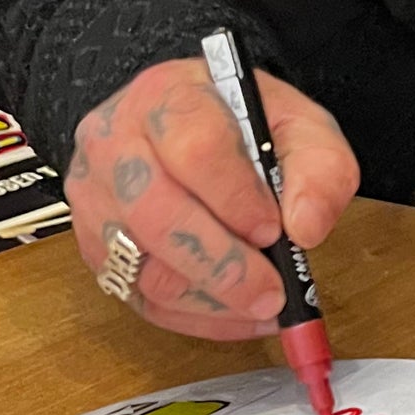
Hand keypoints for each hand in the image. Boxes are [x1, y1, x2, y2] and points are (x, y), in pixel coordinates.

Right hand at [66, 57, 358, 337]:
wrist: (189, 127)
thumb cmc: (243, 126)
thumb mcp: (298, 125)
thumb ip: (320, 168)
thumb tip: (306, 227)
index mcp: (167, 96)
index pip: (195, 147)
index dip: (235, 197)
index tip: (271, 229)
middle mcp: (114, 143)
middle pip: (156, 215)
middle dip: (223, 265)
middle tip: (271, 291)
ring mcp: (95, 198)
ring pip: (146, 269)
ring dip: (214, 300)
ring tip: (263, 303)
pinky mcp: (94, 247)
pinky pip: (141, 300)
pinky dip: (196, 318)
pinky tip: (237, 313)